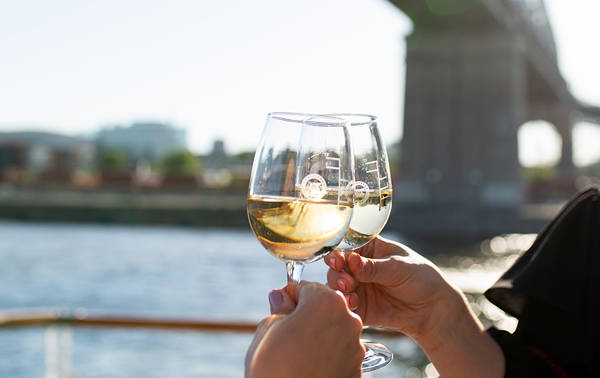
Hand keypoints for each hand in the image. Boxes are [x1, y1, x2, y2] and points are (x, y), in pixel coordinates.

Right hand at [245, 281, 364, 377]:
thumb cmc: (274, 366)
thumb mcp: (269, 329)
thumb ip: (280, 308)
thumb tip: (280, 296)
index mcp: (327, 302)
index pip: (307, 287)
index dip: (291, 297)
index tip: (280, 308)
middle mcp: (349, 320)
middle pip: (325, 307)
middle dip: (308, 315)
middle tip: (286, 333)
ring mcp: (356, 347)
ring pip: (334, 330)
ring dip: (319, 335)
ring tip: (297, 353)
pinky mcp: (358, 370)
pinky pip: (340, 352)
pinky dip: (328, 355)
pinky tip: (310, 366)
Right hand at [326, 236, 504, 377]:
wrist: (432, 309)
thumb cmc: (420, 278)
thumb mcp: (398, 268)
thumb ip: (373, 267)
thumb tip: (352, 260)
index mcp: (369, 247)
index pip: (346, 244)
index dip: (338, 251)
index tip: (337, 260)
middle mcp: (359, 265)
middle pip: (337, 265)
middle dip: (337, 272)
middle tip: (347, 282)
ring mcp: (358, 285)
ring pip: (336, 284)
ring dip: (339, 288)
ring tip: (350, 293)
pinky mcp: (359, 306)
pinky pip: (344, 304)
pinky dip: (344, 304)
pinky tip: (352, 305)